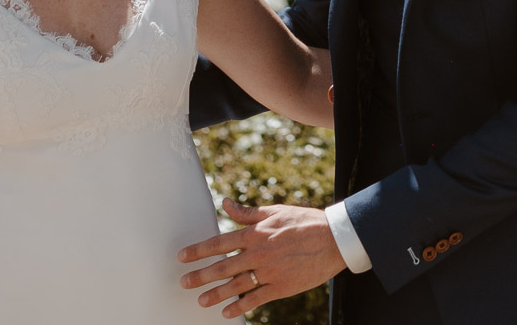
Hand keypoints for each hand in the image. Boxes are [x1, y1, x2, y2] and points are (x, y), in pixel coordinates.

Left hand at [178, 197, 347, 318]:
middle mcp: (259, 254)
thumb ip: (247, 212)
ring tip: (200, 300)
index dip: (199, 250)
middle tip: (184, 282)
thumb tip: (224, 203)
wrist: (334, 239)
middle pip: (223, 267)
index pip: (219, 243)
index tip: (182, 256)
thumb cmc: (304, 222)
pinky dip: (240, 306)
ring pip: (236, 285)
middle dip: (201, 275)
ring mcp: (270, 272)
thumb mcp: (275, 212)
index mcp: (255, 234)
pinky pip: (256, 299)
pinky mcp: (281, 287)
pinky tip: (227, 312)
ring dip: (216, 294)